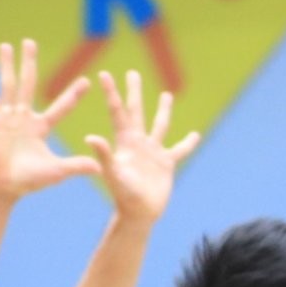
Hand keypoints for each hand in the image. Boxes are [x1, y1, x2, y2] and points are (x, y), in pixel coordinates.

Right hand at [0, 40, 95, 202]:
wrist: (2, 188)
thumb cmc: (28, 181)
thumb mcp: (56, 171)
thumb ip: (76, 166)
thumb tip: (100, 168)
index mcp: (41, 127)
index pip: (61, 107)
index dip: (73, 95)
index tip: (87, 80)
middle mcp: (24, 118)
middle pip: (29, 84)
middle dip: (30, 63)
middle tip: (31, 42)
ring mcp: (7, 118)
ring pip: (9, 86)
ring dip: (8, 65)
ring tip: (7, 45)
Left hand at [65, 68, 202, 228]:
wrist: (138, 214)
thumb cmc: (123, 196)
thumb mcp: (113, 174)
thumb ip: (104, 155)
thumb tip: (90, 137)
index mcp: (125, 142)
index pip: (118, 111)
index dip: (112, 93)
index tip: (104, 74)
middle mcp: (138, 143)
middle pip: (137, 111)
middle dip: (134, 92)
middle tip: (132, 73)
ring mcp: (153, 152)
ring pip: (160, 125)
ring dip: (163, 110)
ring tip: (167, 94)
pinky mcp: (166, 164)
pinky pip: (180, 150)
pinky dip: (187, 143)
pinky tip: (195, 135)